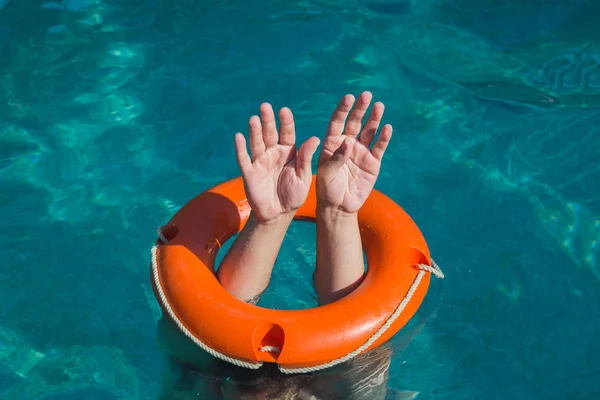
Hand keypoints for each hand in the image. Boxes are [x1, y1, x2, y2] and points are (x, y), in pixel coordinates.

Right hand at [235, 103, 319, 222]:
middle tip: (265, 106)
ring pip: (256, 143)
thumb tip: (315, 138)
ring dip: (254, 131)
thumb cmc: (294, 195)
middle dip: (267, 120)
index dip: (285, 122)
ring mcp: (260, 162)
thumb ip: (306, 158)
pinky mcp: (249, 173)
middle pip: (269, 133)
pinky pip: (243, 159)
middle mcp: (273, 153)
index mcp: (288, 152)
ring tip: (254, 119)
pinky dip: (240, 148)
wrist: (278, 214)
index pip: (287, 133)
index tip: (284, 110)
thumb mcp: (303, 177)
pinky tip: (238, 137)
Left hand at [317, 91, 391, 213]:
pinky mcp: (373, 162)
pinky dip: (383, 137)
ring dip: (374, 119)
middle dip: (360, 109)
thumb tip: (348, 142)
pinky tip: (387, 127)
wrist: (339, 206)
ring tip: (379, 106)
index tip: (349, 97)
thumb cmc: (327, 189)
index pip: (337, 122)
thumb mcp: (326, 174)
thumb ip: (336, 158)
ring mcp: (361, 152)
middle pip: (355, 122)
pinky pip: (379, 147)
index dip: (343, 109)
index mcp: (332, 143)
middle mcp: (347, 144)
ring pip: (369, 131)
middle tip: (366, 95)